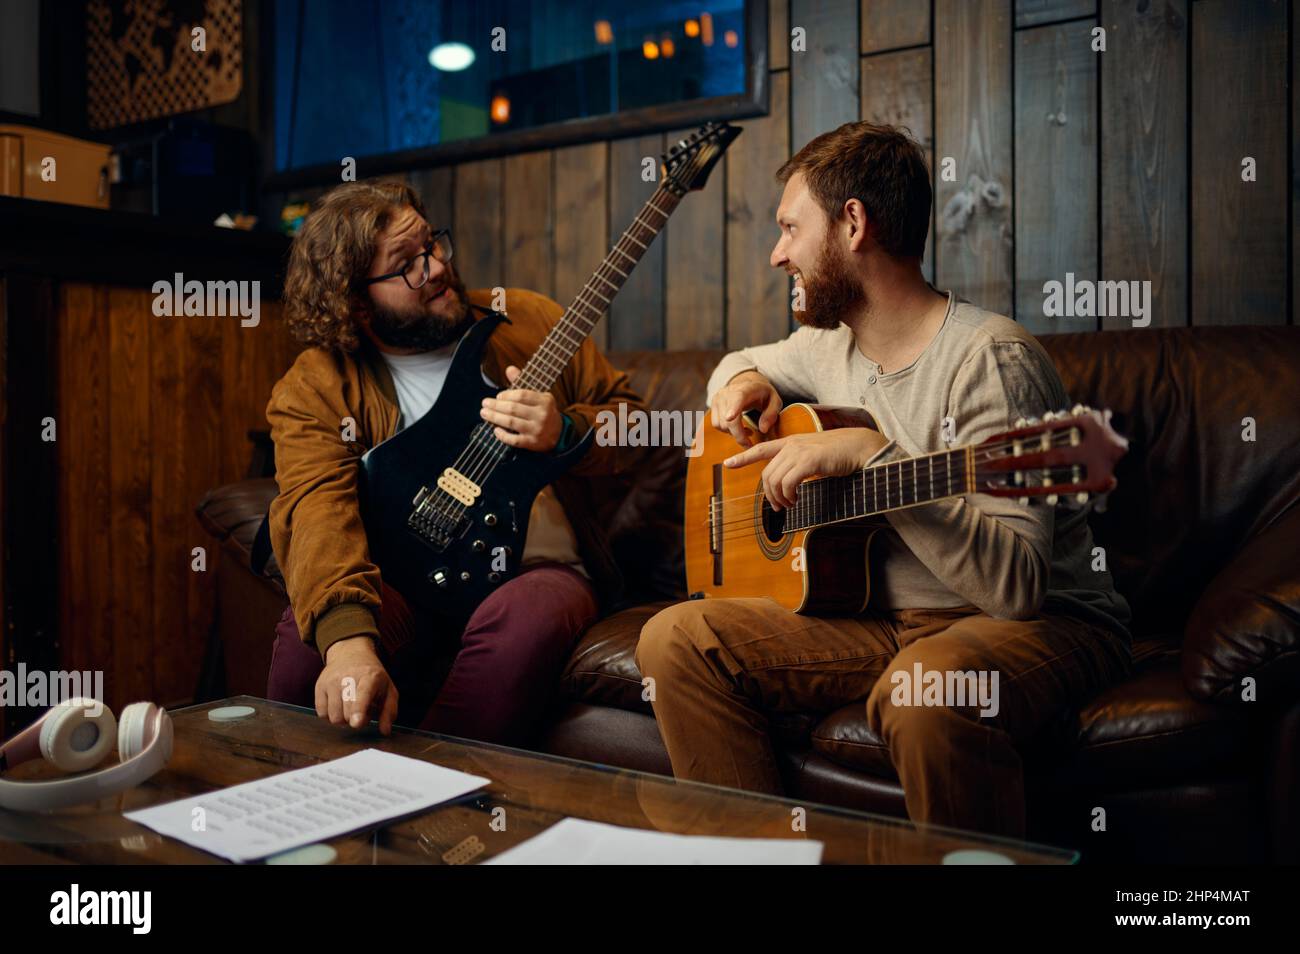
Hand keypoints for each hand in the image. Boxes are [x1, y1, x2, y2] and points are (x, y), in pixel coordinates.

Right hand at [316, 635, 398, 734]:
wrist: (350, 653)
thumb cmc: (372, 676)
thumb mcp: (388, 690)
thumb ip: (389, 711)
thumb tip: (385, 731)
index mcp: (370, 677)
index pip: (362, 695)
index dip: (359, 710)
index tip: (357, 722)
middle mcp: (348, 677)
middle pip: (347, 713)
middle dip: (355, 719)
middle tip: (361, 710)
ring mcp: (331, 681)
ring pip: (333, 716)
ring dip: (342, 719)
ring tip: (349, 707)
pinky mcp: (319, 685)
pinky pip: (321, 713)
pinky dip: (330, 714)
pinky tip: (338, 704)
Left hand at [480, 365, 562, 450]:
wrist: (559, 433)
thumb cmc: (543, 411)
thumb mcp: (538, 396)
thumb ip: (522, 383)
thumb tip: (509, 369)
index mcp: (544, 401)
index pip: (522, 395)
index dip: (507, 395)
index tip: (498, 396)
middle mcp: (542, 415)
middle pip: (514, 409)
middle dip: (496, 405)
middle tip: (485, 403)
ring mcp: (537, 430)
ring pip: (511, 423)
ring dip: (495, 418)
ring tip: (485, 414)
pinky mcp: (533, 443)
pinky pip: (514, 440)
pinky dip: (503, 435)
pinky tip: (495, 430)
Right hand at [710, 370, 781, 448]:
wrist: (747, 383)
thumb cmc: (763, 394)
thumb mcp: (775, 401)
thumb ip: (771, 414)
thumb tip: (763, 430)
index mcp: (747, 389)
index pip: (738, 398)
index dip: (733, 408)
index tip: (730, 417)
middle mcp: (728, 392)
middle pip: (729, 420)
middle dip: (739, 436)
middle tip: (750, 445)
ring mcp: (718, 397)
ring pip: (721, 424)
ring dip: (733, 433)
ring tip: (747, 430)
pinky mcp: (713, 403)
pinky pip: (716, 424)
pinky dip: (726, 430)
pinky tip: (738, 427)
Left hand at [724, 427, 889, 510]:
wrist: (859, 446)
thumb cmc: (840, 453)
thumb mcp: (814, 455)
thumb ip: (799, 463)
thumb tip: (790, 484)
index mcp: (791, 442)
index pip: (761, 448)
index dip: (743, 457)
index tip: (727, 463)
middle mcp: (792, 445)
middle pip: (767, 473)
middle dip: (769, 494)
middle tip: (779, 507)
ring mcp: (799, 451)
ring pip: (775, 480)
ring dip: (779, 498)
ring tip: (790, 505)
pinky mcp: (808, 461)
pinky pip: (788, 483)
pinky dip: (789, 495)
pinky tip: (796, 499)